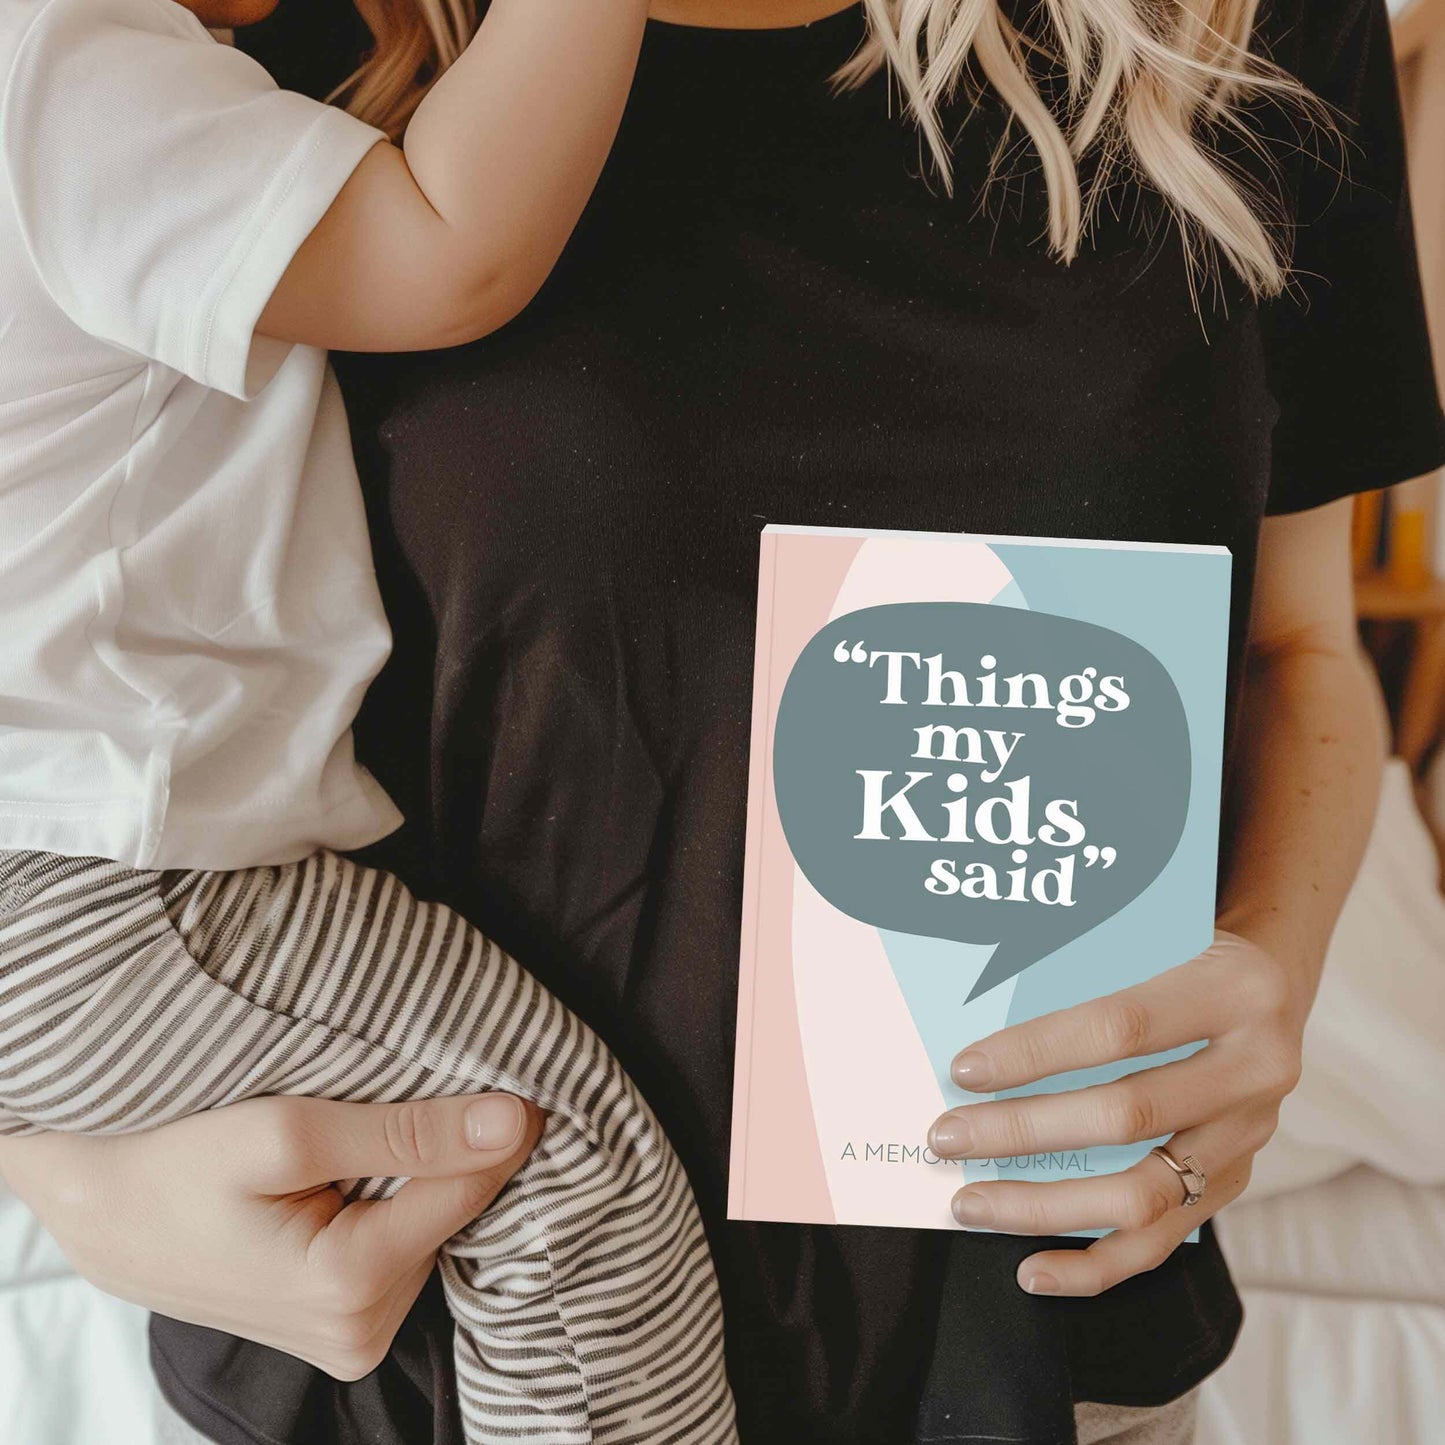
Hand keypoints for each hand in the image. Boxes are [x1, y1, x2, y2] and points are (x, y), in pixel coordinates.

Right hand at [0, 1092, 543, 1378]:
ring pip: (431, 1227)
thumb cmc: (177, 1165)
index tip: (515, 1073)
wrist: (104, 1210)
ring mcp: (352, 1338)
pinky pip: (402, 1247)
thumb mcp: (287, 1130)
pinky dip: (395, 1203)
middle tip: (412, 1096)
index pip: (474, 1189)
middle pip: (454, 1212)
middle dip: (448, 1152)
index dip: (499, 1124)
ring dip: (418, 1175)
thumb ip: (407, 1131)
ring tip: (362, 1138)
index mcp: (350, 1287)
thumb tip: (516, 1121)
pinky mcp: (344, 1325)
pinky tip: (357, 1174)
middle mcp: (362, 1331)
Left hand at [927, 929, 1304, 1295]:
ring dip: (1045, 1205)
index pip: (1121, 1027)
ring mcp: (1251, 1134)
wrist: (1270, 983)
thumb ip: (1083, 969)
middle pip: (1128, 1115)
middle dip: (1024, 1131)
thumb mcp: (1151, 936)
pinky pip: (1163, 1237)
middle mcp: (1257, 1068)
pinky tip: (1034, 1268)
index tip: (965, 1069)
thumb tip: (979, 1020)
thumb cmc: (1183, 950)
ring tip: (971, 1203)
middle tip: (948, 1138)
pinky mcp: (1236, 1181)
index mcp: (1234, 990)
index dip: (1039, 1051)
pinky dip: (1096, 1263)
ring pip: (1144, 1194)